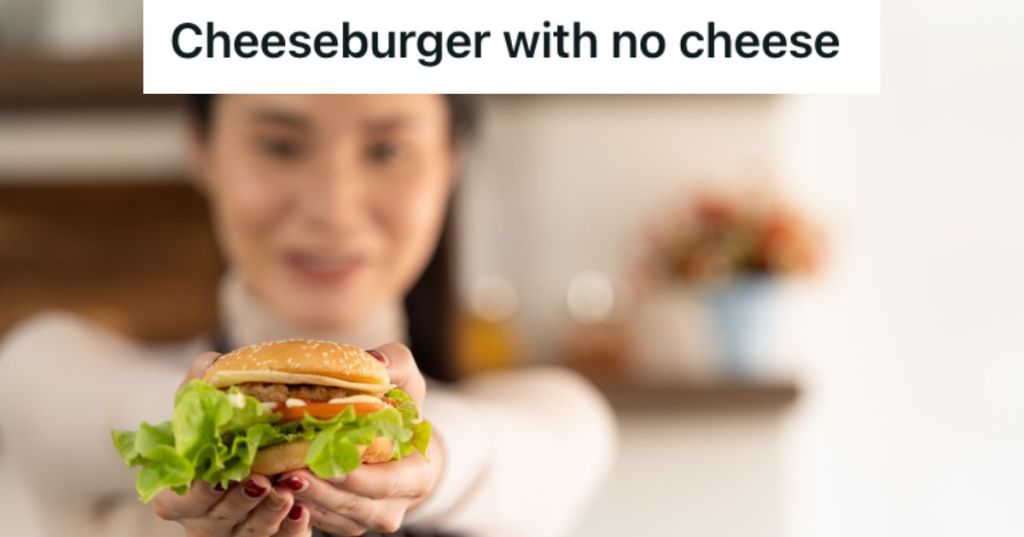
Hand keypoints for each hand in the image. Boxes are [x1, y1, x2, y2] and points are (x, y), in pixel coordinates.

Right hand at [155, 352, 312, 535]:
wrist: (264, 446)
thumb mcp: (212, 405)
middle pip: (215, 519)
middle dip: (239, 502)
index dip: (196, 491)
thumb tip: (210, 364)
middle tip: (262, 480)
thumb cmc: (227, 428)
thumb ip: (204, 386)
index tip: (217, 478)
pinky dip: (291, 528)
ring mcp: (237, 531)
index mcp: (182, 489)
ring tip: (290, 489)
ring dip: (268, 513)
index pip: (177, 500)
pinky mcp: (271, 536)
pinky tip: (305, 510)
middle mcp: (205, 517)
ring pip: (249, 532)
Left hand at [275, 343, 442, 534]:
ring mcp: (365, 519)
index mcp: (417, 477)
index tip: (329, 463)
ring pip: (330, 516)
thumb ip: (396, 364)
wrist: (402, 448)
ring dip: (301, 499)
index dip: (358, 477)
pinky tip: (271, 485)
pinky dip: (294, 505)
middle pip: (353, 505)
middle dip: (319, 490)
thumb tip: (375, 361)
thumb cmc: (403, 411)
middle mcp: (393, 506)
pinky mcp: (341, 523)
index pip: (387, 483)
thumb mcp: (407, 382)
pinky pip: (317, 520)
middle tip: (286, 472)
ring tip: (271, 478)